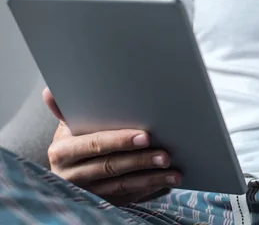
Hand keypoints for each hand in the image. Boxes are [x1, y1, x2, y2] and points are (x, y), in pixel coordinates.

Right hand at [43, 88, 180, 205]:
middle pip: (111, 167)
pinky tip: (166, 182)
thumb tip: (50, 91)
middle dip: (141, 160)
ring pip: (122, 185)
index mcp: (62, 151)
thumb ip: (65, 109)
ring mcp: (87, 192)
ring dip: (151, 178)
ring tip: (173, 172)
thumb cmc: (76, 138)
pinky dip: (148, 189)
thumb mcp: (69, 124)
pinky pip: (128, 197)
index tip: (146, 137)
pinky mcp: (102, 203)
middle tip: (166, 155)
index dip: (120, 141)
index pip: (95, 144)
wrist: (69, 169)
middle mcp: (71, 175)